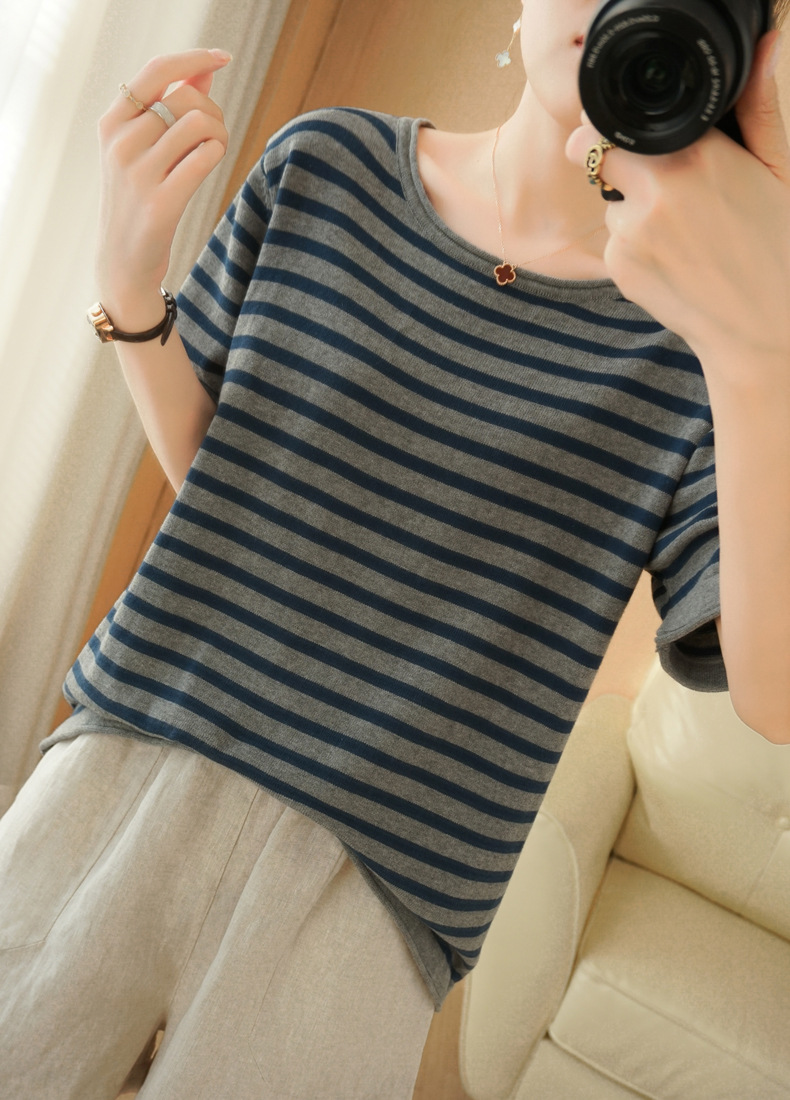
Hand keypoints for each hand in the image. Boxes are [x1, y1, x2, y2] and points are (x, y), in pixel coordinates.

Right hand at [96, 49, 230, 320]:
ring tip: (213, 153)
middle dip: (214, 112)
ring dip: (220, 135)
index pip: (156, 71)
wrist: (124, 262)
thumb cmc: (140, 199)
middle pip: (187, 98)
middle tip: (215, 137)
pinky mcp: (161, 203)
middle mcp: (120, 143)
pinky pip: (207, 157)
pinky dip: (218, 155)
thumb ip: (171, 107)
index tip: (223, 57)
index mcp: (112, 123)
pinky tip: (211, 166)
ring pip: (201, 124)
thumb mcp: (144, 150)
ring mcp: (138, 174)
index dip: (194, 58)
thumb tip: (204, 70)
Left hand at [565, 31, 789, 373]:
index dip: (624, 130)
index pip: (624, 124)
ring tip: (684, 235)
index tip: (634, 139)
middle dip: (616, 163)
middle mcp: (655, 192)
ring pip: (610, 202)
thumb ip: (760, 110)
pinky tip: (675, 261)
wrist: (760, 328)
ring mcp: (629, 233)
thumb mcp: (779, 170)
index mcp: (696, 157)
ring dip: (632, 208)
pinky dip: (634, 246)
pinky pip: (614, 241)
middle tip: (661, 189)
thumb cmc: (776, 246)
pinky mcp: (618, 267)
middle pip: (597, 155)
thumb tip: (761, 51)